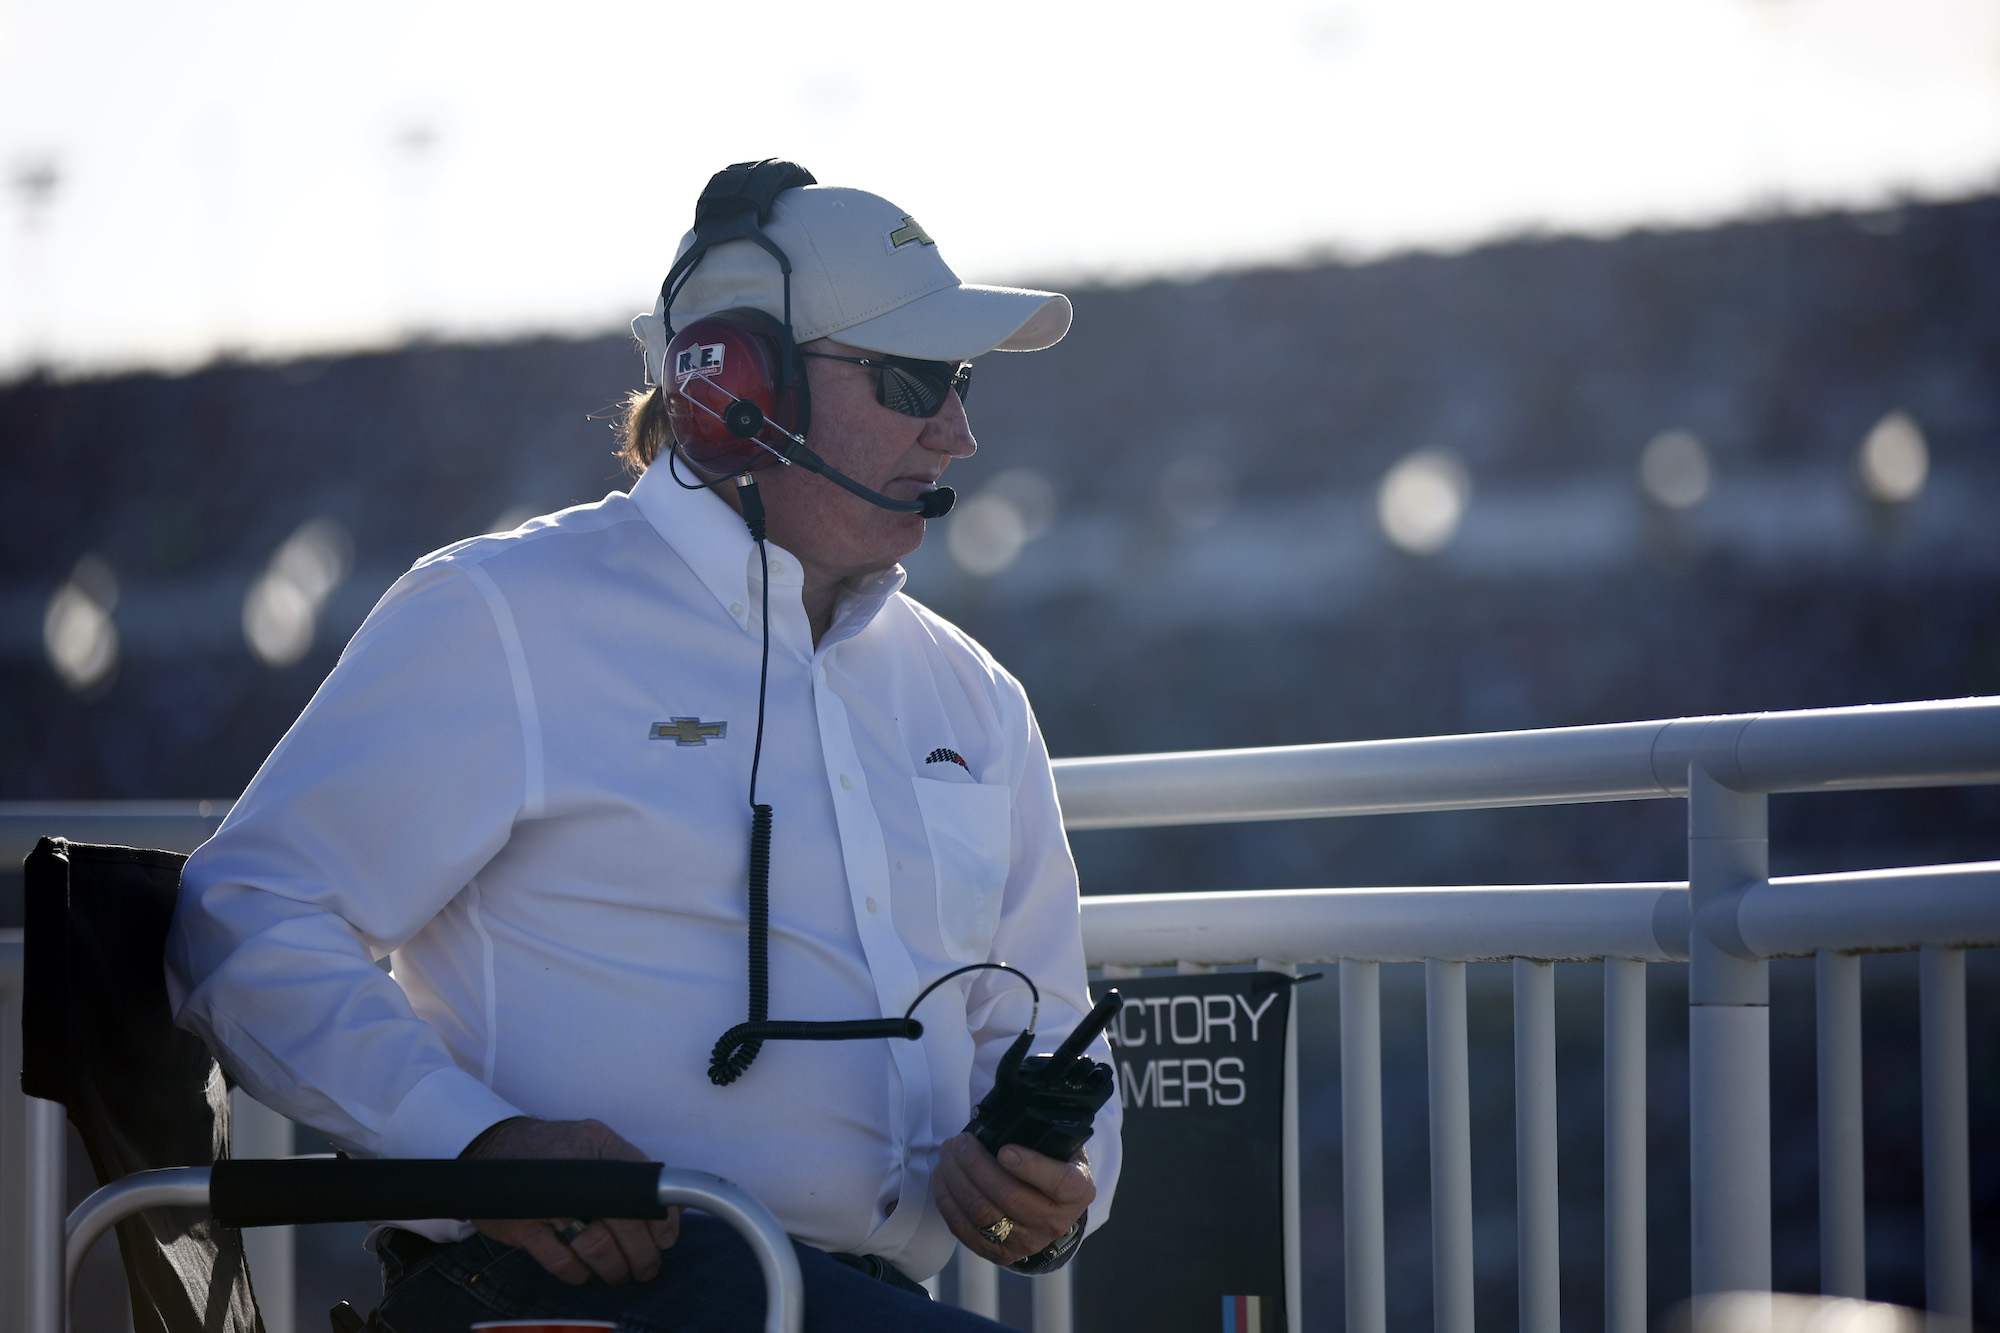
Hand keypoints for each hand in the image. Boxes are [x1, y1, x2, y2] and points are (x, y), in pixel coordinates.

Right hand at [459, 1116, 679, 1284]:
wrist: (495, 1147)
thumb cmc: (554, 1148)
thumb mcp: (596, 1141)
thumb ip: (631, 1169)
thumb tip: (670, 1204)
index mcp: (599, 1145)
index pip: (643, 1187)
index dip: (660, 1219)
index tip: (665, 1238)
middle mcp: (575, 1170)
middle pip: (623, 1221)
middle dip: (642, 1252)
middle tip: (647, 1266)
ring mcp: (547, 1201)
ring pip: (595, 1245)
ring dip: (614, 1267)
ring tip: (621, 1273)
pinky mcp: (523, 1226)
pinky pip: (559, 1261)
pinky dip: (578, 1273)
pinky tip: (586, 1273)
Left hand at [931, 1132, 1092, 1266]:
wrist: (1055, 1210)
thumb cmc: (1055, 1166)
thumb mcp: (1064, 1146)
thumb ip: (1043, 1129)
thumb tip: (1001, 1103)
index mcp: (1077, 1191)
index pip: (1058, 1182)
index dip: (1030, 1166)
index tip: (1004, 1150)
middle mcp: (1054, 1220)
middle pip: (1008, 1196)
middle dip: (975, 1164)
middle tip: (959, 1141)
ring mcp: (1026, 1241)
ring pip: (982, 1213)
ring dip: (956, 1180)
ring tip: (947, 1155)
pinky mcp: (999, 1253)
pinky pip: (965, 1230)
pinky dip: (947, 1201)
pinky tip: (943, 1178)